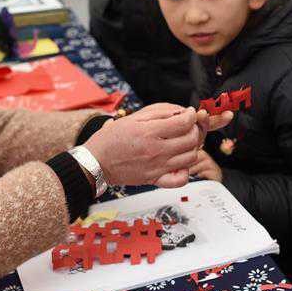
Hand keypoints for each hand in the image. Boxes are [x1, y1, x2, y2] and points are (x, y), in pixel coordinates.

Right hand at [83, 103, 231, 188]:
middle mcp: (156, 151)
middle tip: (188, 127)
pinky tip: (180, 161)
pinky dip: (185, 170)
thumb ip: (159, 112)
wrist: (96, 162)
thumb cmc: (112, 139)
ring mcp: (157, 167)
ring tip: (184, 142)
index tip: (189, 113)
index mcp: (149, 132)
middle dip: (195, 129)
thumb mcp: (133, 117)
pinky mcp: (156, 179)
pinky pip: (181, 179)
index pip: (184, 122)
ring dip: (192, 147)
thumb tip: (181, 111)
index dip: (191, 115)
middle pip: (192, 139)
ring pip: (191, 157)